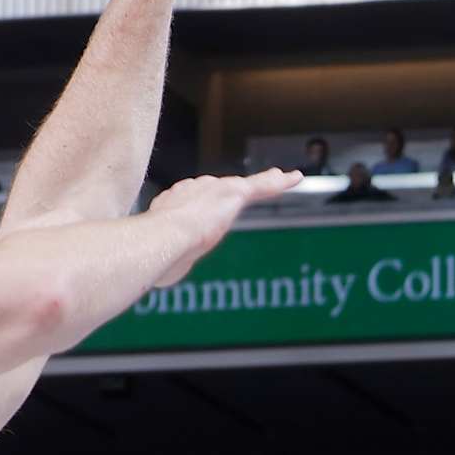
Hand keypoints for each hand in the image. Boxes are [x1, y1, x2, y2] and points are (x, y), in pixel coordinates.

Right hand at [145, 171, 303, 283]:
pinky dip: (279, 183)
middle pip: (224, 186)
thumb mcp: (163, 255)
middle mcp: (197, 189)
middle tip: (251, 185)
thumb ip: (168, 258)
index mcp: (178, 202)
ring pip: (248, 183)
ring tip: (281, 178)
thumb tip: (160, 276)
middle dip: (238, 186)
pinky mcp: (235, 192)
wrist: (165, 236)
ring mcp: (217, 189)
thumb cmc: (160, 252)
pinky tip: (295, 179)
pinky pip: (262, 185)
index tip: (212, 206)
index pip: (197, 198)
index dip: (206, 201)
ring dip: (266, 181)